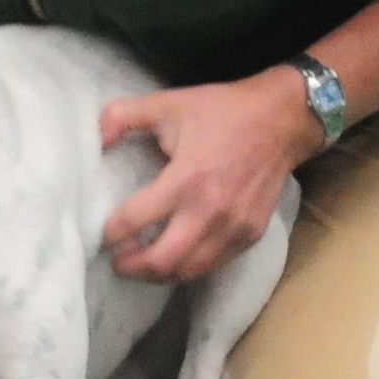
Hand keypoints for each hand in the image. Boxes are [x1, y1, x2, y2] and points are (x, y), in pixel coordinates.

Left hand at [99, 72, 319, 283]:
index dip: (110, 233)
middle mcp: (209, 211)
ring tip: (142, 264)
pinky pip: (213, 265)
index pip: (133, 220)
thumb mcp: (167, 103)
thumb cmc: (223, 111)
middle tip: (117, 261)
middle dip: (131, 267)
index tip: (102, 234)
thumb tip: (97, 139)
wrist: (282, 120)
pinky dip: (189, 268)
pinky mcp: (250, 234)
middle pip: (161, 261)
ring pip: (188, 271)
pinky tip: (176, 257)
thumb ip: (122, 117)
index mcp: (185, 179)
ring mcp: (233, 227)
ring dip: (159, 274)